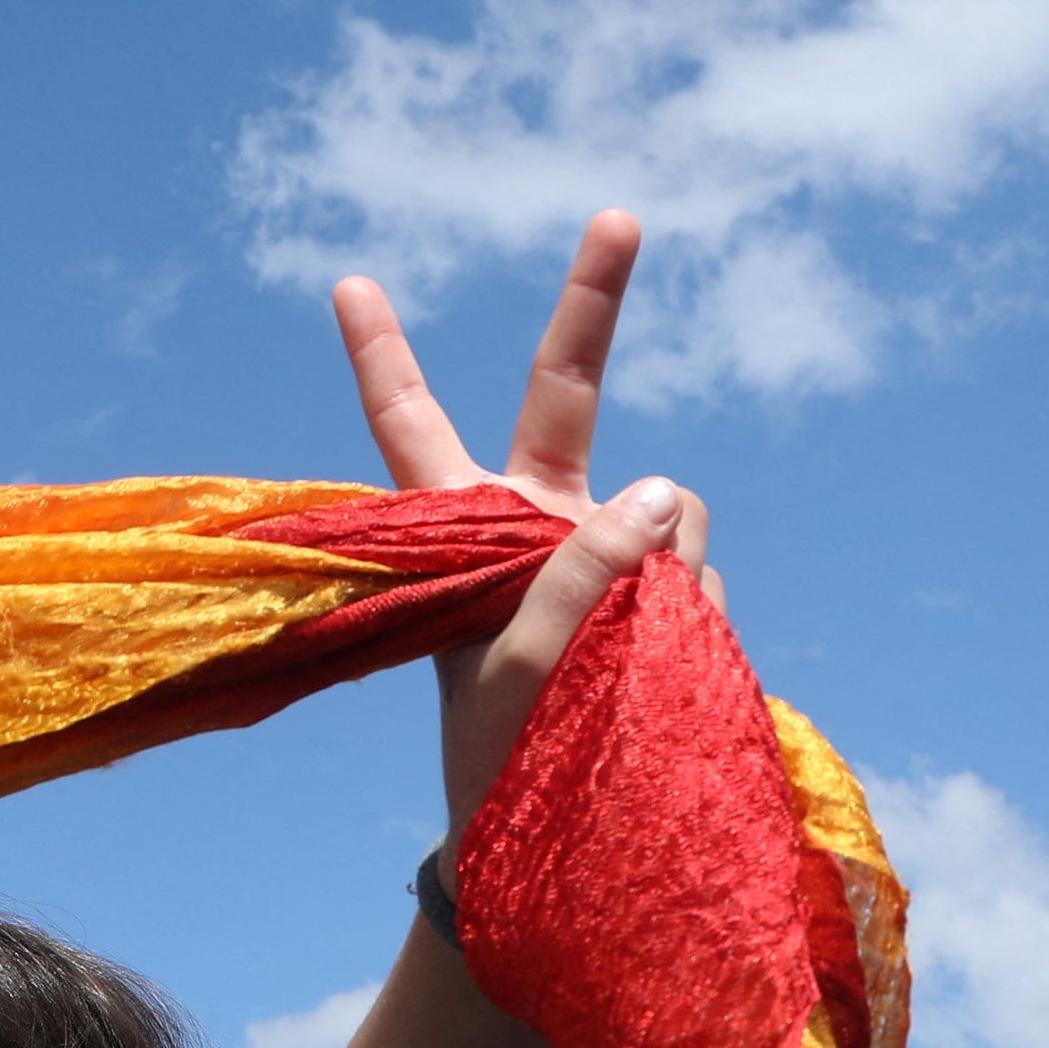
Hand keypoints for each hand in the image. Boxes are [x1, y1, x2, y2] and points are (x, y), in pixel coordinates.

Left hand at [332, 211, 723, 837]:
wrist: (554, 835)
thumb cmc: (501, 752)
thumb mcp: (517, 670)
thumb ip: (580, 580)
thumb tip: (665, 492)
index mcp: (462, 532)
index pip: (411, 428)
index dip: (382, 356)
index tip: (349, 280)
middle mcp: (534, 520)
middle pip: (563, 397)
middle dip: (592, 306)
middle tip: (619, 212)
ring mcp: (607, 548)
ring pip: (663, 515)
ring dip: (653, 579)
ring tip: (612, 665)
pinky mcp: (669, 591)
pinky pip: (699, 579)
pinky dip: (690, 621)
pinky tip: (659, 674)